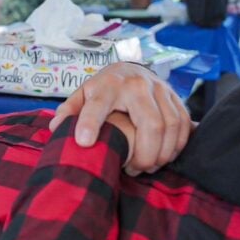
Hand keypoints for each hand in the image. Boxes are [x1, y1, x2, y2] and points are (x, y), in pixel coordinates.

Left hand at [49, 62, 191, 172]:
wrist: (129, 70)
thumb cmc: (103, 90)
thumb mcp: (82, 95)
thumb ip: (69, 111)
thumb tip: (55, 129)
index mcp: (108, 84)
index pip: (99, 104)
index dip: (90, 123)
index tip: (84, 143)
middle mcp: (137, 84)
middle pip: (150, 123)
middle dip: (144, 153)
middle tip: (133, 170)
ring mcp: (160, 89)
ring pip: (171, 126)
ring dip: (162, 153)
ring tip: (146, 167)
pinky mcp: (176, 97)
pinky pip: (184, 125)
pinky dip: (176, 146)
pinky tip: (162, 157)